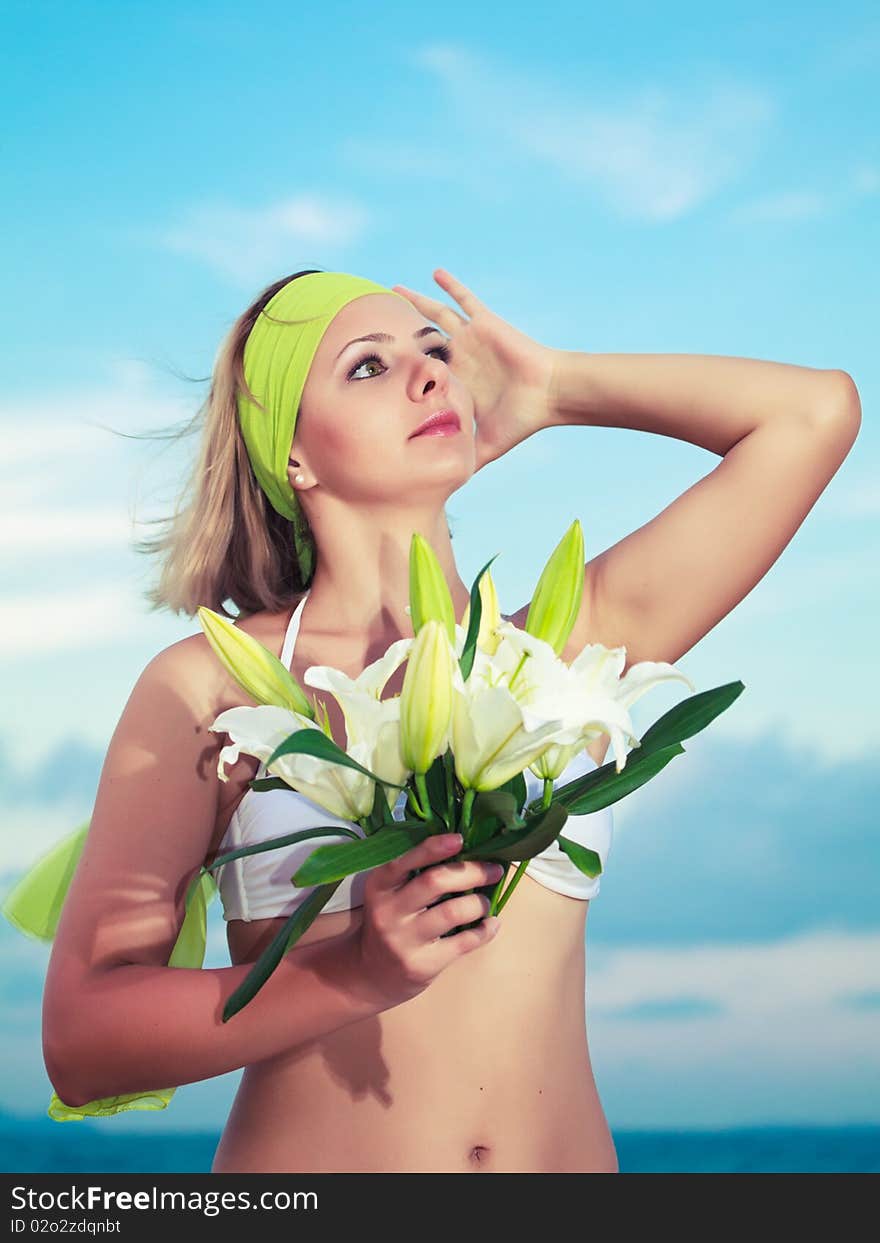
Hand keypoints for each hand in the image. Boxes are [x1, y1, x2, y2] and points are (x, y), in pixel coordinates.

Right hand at [354, 832, 503, 1007]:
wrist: (372, 974)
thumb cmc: (391, 922)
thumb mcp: (389, 894)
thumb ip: (414, 873)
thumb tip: (463, 849)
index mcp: (380, 886)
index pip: (405, 861)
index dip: (434, 848)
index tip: (460, 839)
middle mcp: (389, 911)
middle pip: (435, 882)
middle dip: (471, 872)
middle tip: (494, 870)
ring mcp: (405, 940)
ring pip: (453, 912)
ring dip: (479, 903)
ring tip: (486, 902)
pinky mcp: (423, 964)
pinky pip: (464, 942)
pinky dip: (485, 930)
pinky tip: (492, 924)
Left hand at [391, 268, 557, 472]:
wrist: (548, 394)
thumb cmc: (522, 418)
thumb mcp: (488, 444)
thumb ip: (468, 460)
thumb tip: (452, 488)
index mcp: (459, 383)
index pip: (424, 375)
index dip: (402, 372)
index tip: (376, 369)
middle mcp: (462, 358)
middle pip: (422, 343)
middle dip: (401, 335)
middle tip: (374, 326)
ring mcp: (472, 339)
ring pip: (436, 317)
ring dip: (416, 303)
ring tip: (394, 289)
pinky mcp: (485, 323)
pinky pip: (465, 299)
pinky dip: (451, 286)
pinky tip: (434, 273)